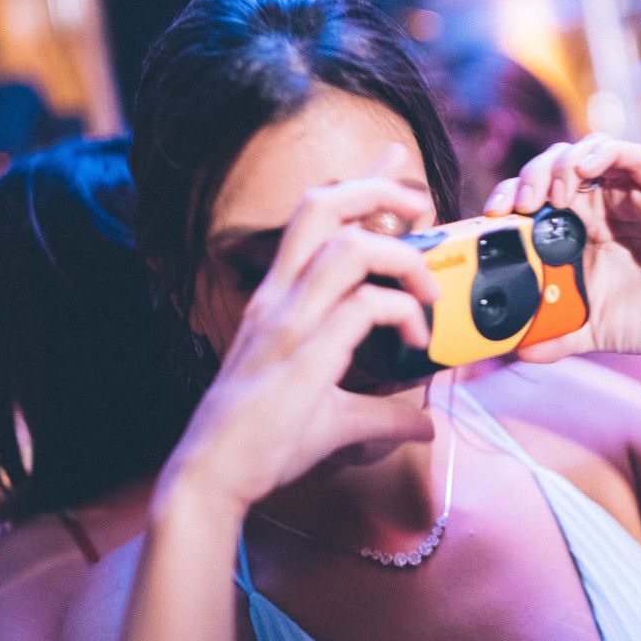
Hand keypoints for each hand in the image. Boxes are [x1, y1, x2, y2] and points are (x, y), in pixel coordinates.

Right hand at [162, 146, 442, 509]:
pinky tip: (416, 341)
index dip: (360, 182)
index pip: (314, 217)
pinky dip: (400, 313)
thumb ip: (382, 415)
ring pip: (348, 247)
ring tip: (428, 289)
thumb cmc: (257, 444)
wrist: (212, 477)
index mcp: (277, 298)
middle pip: (322, 205)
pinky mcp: (303, 355)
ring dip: (402, 258)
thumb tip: (423, 425)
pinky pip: (363, 307)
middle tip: (421, 207)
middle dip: (378, 190)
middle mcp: (278, 298)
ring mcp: (288, 322)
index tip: (396, 162)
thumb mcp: (333, 419)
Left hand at [484, 135, 640, 361]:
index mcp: (576, 229)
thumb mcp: (592, 329)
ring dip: (560, 164)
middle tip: (516, 207)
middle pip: (554, 167)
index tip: (491, 218)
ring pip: (587, 151)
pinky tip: (586, 167)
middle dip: (527, 178)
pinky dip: (604, 152)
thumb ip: (557, 336)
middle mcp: (600, 204)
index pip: (533, 197)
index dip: (507, 198)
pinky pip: (632, 155)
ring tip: (549, 195)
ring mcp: (630, 194)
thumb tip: (519, 352)